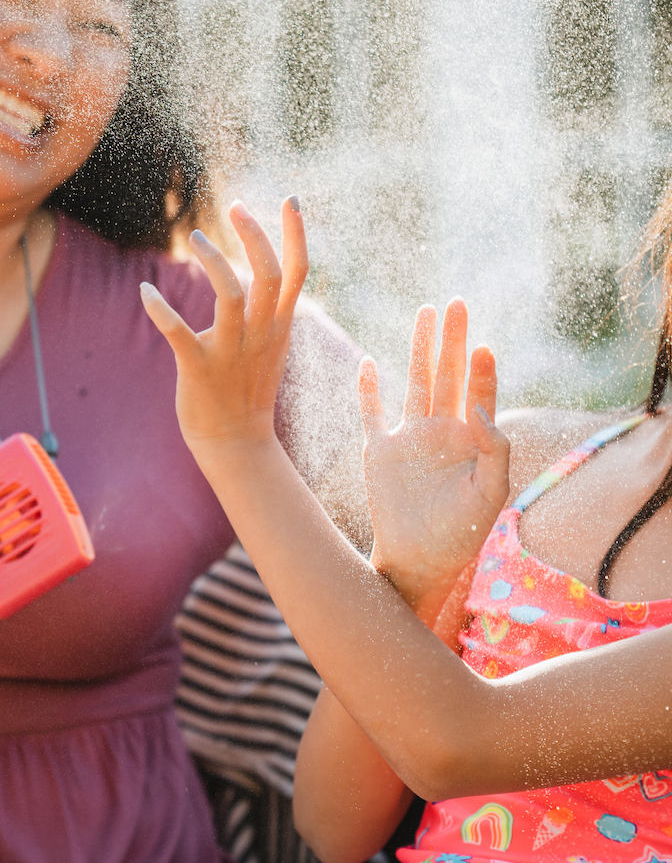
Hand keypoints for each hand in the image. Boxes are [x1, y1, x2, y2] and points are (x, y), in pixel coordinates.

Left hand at [141, 199, 307, 453]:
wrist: (235, 443)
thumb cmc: (246, 389)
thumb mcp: (268, 346)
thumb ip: (267, 312)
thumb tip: (256, 277)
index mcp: (278, 326)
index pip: (297, 273)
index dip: (296, 235)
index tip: (290, 200)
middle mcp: (260, 335)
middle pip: (268, 274)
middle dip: (254, 236)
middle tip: (235, 207)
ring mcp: (231, 352)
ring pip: (230, 294)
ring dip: (213, 261)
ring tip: (196, 237)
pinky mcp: (199, 368)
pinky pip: (179, 333)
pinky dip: (160, 309)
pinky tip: (145, 290)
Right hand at [360, 300, 508, 610]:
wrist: (418, 559)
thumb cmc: (461, 533)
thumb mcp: (489, 495)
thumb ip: (495, 452)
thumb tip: (481, 410)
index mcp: (470, 441)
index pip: (478, 394)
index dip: (481, 371)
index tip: (482, 348)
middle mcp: (440, 432)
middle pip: (447, 375)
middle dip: (453, 340)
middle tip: (458, 303)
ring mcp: (408, 438)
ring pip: (415, 382)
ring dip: (421, 349)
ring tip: (427, 312)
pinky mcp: (379, 450)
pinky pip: (371, 413)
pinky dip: (368, 389)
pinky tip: (367, 362)